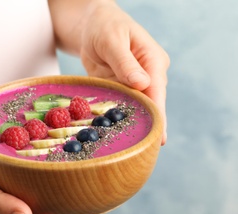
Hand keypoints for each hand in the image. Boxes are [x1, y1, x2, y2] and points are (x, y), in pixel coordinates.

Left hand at [79, 2, 169, 143]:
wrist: (92, 25)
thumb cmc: (105, 26)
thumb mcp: (112, 40)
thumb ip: (125, 62)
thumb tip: (142, 84)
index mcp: (153, 61)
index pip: (156, 91)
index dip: (156, 114)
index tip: (156, 136)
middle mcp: (148, 75)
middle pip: (149, 104)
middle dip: (146, 126)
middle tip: (145, 152)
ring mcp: (133, 84)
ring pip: (133, 108)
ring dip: (130, 125)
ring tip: (129, 148)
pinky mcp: (119, 89)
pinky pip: (118, 105)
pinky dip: (114, 118)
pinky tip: (112, 134)